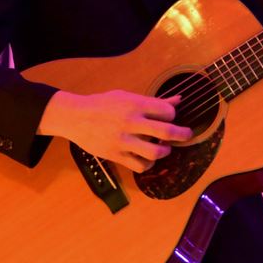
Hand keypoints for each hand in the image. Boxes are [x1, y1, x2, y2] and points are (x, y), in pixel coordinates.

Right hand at [37, 90, 191, 172]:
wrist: (76, 117)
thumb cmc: (104, 104)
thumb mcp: (127, 97)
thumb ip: (154, 101)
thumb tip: (178, 100)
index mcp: (135, 104)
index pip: (166, 111)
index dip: (172, 115)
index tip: (170, 117)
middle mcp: (131, 122)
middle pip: (166, 132)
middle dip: (182, 134)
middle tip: (186, 135)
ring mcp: (123, 140)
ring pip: (155, 152)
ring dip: (165, 151)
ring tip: (165, 148)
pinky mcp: (116, 155)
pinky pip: (140, 166)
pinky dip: (148, 164)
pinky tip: (148, 158)